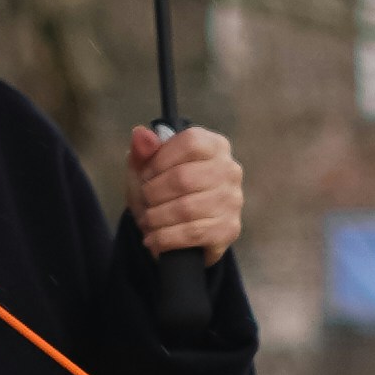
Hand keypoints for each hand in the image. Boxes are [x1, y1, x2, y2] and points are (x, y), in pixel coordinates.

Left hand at [128, 122, 244, 264]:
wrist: (179, 233)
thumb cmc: (164, 191)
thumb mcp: (147, 167)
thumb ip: (143, 149)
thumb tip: (141, 135)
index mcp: (214, 146)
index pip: (189, 143)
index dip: (160, 160)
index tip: (145, 175)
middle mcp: (230, 170)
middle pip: (184, 178)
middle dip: (154, 192)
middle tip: (145, 201)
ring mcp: (232, 201)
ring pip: (186, 208)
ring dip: (157, 217)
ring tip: (147, 220)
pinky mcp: (229, 230)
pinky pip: (192, 233)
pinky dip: (166, 238)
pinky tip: (153, 239)